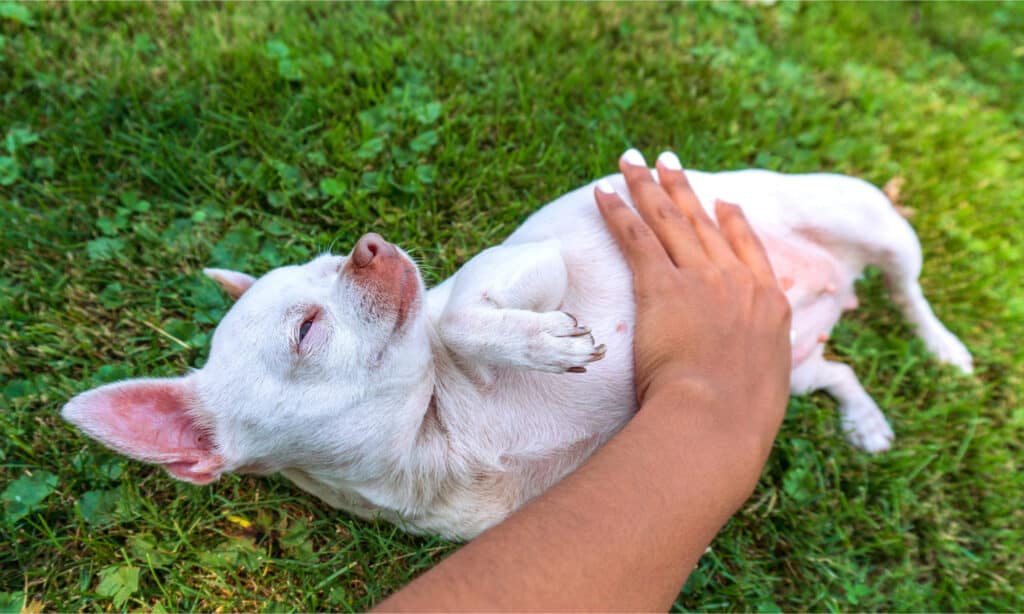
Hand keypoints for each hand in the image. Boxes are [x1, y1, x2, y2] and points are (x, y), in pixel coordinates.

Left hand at [595, 149, 791, 473]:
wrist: (719, 416)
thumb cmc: (741, 418)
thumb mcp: (766, 387)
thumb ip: (757, 366)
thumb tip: (749, 376)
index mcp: (768, 304)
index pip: (749, 248)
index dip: (732, 220)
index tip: (721, 201)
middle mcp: (736, 281)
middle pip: (704, 222)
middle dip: (682, 188)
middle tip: (666, 161)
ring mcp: (700, 278)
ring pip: (669, 219)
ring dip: (647, 186)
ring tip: (631, 160)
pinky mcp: (661, 285)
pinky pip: (636, 236)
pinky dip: (618, 211)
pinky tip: (603, 191)